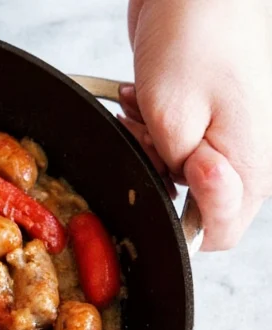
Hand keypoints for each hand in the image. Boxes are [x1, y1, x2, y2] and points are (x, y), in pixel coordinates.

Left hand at [122, 0, 271, 250]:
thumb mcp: (171, 117)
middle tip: (145, 136)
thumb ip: (174, 172)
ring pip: (173, 170)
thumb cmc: (199, 35)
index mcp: (249, 164)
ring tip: (141, 108)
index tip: (165, 173)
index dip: (179, 221)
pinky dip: (148, 127)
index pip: (217, 233)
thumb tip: (179, 194)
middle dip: (155, 175)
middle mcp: (244, 155)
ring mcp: (225, 135)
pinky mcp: (204, 117)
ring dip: (146, 146)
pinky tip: (140, 98)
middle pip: (191, 200)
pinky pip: (169, 142)